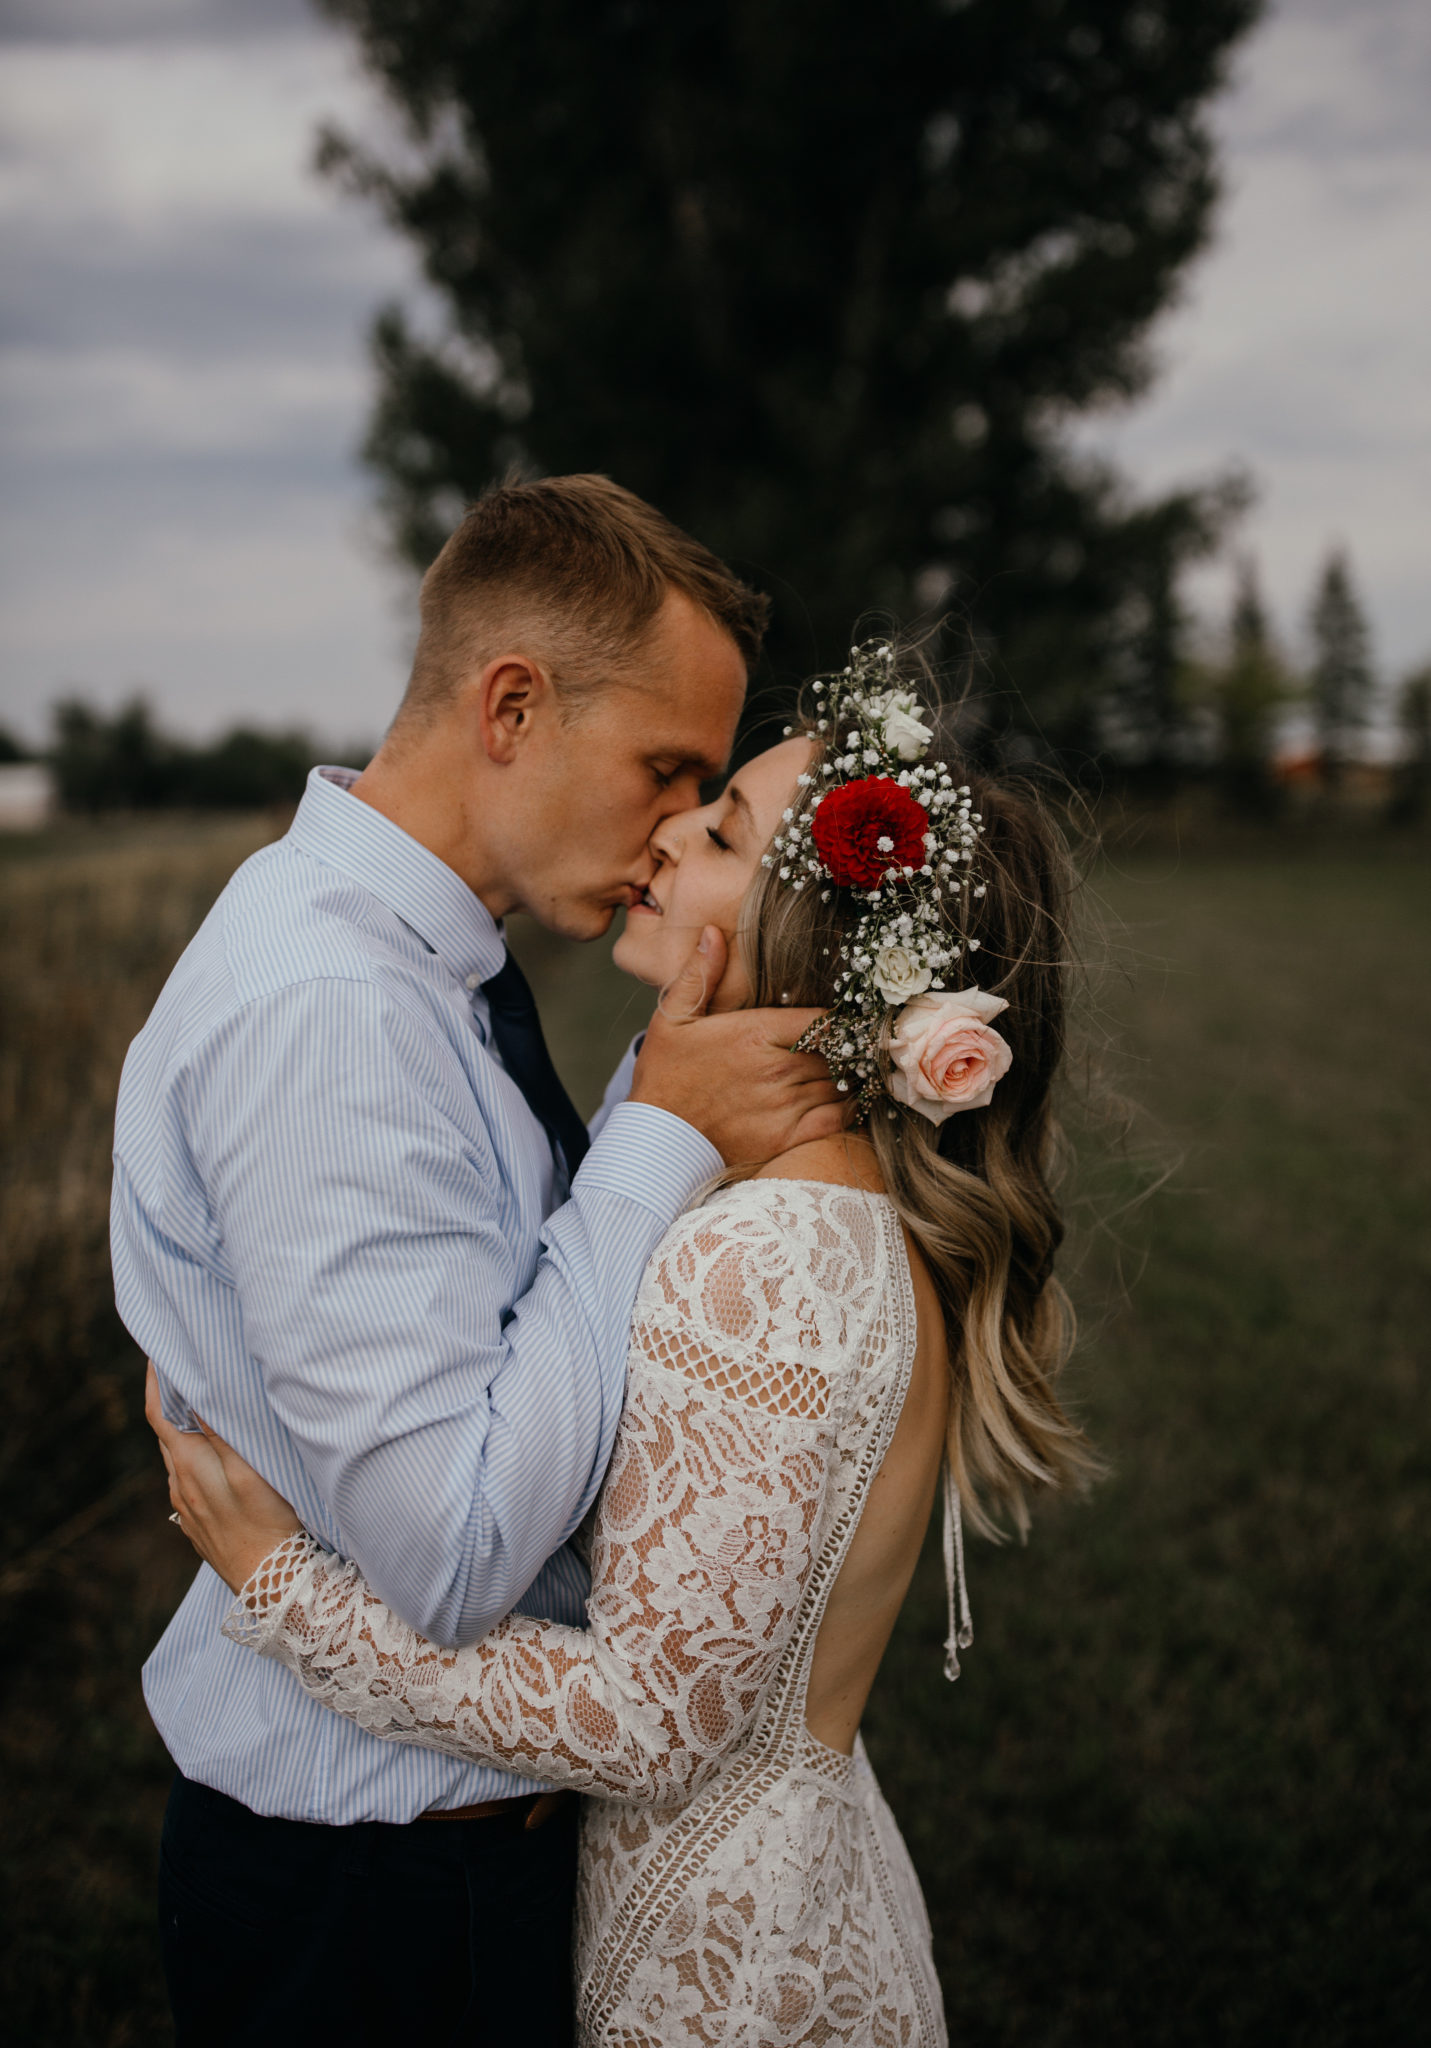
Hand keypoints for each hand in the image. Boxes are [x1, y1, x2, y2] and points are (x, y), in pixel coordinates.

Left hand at [146, 1362, 302, 1593]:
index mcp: (188, 1468)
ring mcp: (189, 1508)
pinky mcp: (202, 1523)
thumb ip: (221, 1436)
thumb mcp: (249, 1474)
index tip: (159, 1351)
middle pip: (168, 1432)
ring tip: (202, 1401)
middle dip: (174, 1398)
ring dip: (185, 1426)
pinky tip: (216, 1452)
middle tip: (186, 1365)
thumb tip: (199, 1397)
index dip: (156, 1381)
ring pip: (180, 1456)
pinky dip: (196, 1454)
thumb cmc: (269, 1527)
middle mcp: (180, 1487)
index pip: (160, 1414)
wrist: (275, 1587)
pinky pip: (192, 1478)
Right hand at [629, 927, 851, 1165]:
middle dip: (847, 1047)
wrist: (658, 1137)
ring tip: (853, 1069)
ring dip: (849, 1075)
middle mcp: (777, 1067)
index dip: (839, 1019)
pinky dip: (851, 1107)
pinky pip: (837, 1118)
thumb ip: (698, 974)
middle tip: (855, 1044)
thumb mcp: (672, 1017)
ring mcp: (784, 1104)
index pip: (822, 1019)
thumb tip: (713, 932)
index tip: (845, 1020)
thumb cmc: (665, 1075)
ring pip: (840, 1082)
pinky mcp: (787, 1137)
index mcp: (756, 1033)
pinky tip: (849, 1098)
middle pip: (836, 1050)